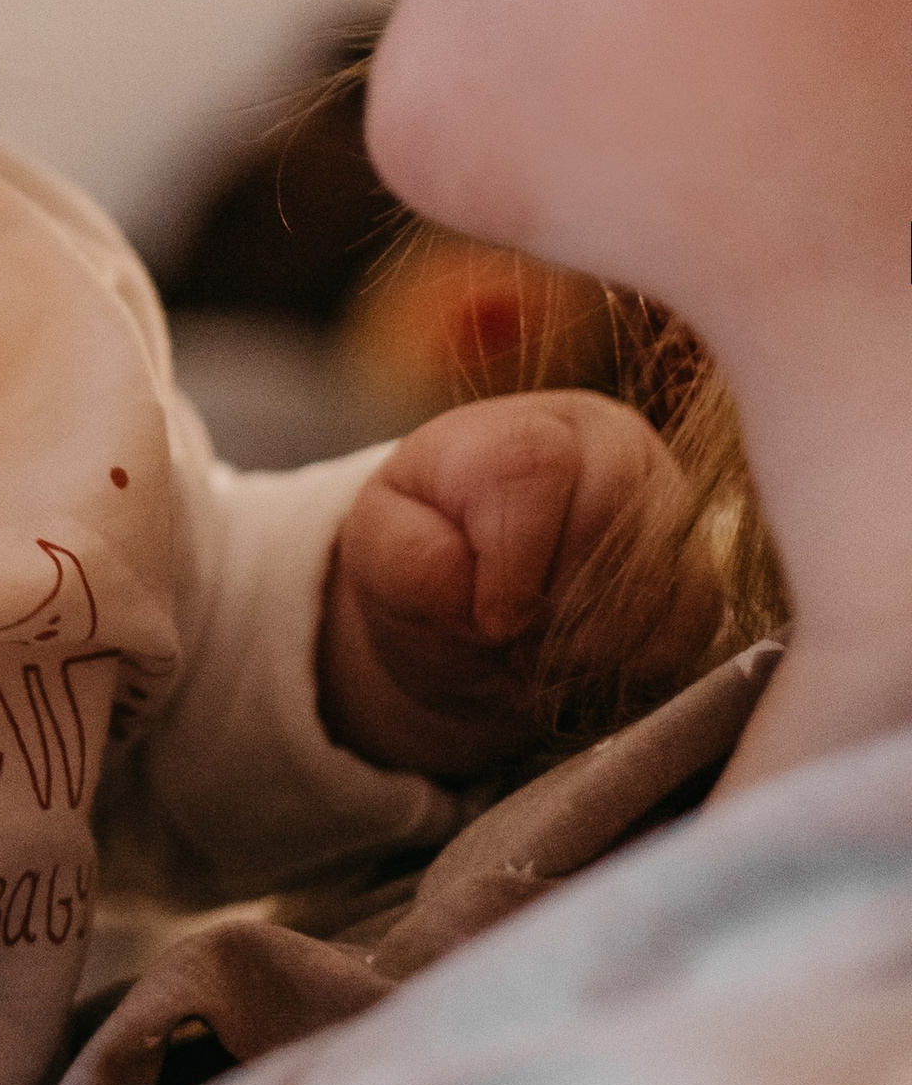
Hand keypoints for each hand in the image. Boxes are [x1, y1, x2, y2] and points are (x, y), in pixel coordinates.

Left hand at [317, 391, 723, 777]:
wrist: (475, 604)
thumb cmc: (426, 557)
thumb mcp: (381, 551)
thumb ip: (409, 559)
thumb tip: (470, 587)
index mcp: (523, 427)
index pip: (537, 466)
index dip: (514, 560)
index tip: (490, 618)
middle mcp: (611, 446)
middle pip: (613, 521)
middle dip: (559, 607)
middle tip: (518, 641)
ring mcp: (668, 501)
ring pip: (664, 573)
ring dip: (599, 640)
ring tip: (547, 650)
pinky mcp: (702, 564)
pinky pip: (697, 617)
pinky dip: (641, 657)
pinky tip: (593, 658)